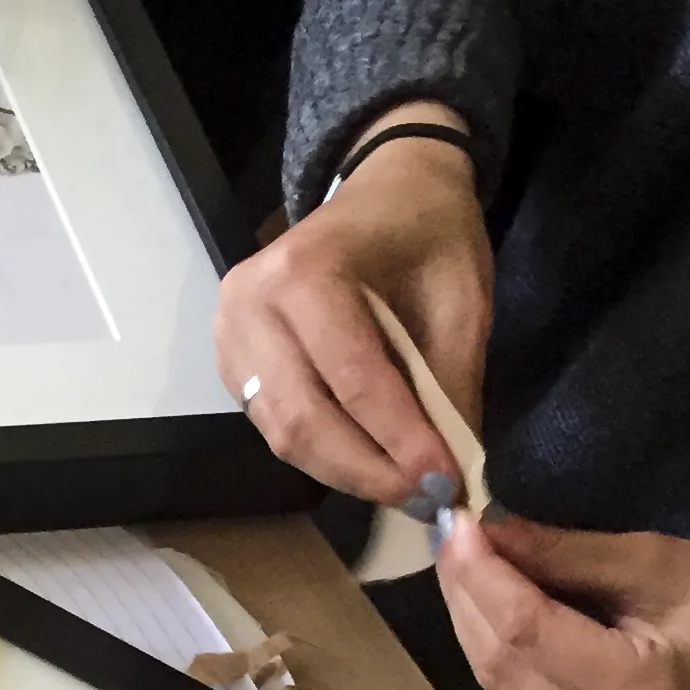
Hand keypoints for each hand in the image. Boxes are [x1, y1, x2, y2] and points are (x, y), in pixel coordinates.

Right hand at [216, 104, 492, 507]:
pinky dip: (323, 453)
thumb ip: (450, 380)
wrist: (382, 190)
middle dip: (367, 470)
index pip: (351, 377)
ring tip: (399, 487)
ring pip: (283, 434)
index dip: (398, 439)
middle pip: (304, 420)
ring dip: (344, 471)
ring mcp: (229, 336)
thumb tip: (452, 473)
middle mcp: (249, 304)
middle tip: (421, 499)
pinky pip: (273, 426)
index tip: (443, 483)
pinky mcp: (228, 363)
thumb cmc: (424, 229)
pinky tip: (366, 458)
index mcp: (305, 269)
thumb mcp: (461, 293)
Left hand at [437, 512, 689, 689]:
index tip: (457, 527)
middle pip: (501, 662)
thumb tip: (491, 532)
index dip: (481, 577)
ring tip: (461, 565)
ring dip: (470, 623)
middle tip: (450, 538)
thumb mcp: (664, 566)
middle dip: (467, 595)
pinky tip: (485, 612)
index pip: (526, 632)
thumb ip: (571, 556)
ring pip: (495, 687)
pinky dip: (493, 655)